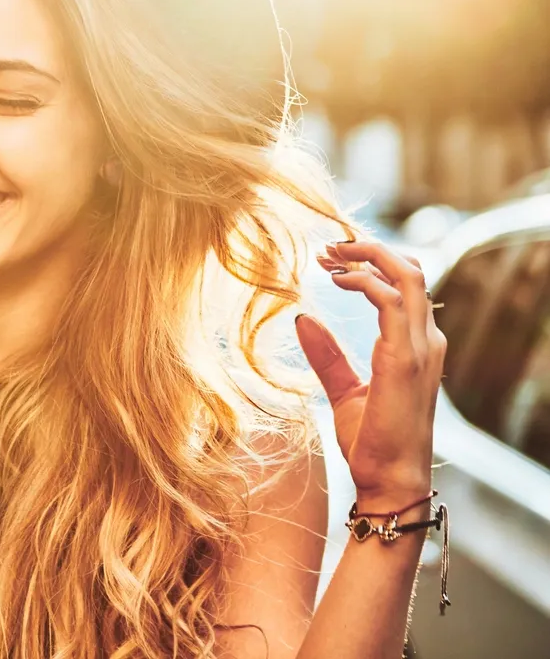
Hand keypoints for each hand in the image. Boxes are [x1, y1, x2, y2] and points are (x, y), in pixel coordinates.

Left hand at [296, 239, 447, 507]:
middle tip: (328, 248)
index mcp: (416, 346)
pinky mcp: (406, 361)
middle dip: (370, 251)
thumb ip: (327, 356)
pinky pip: (393, 303)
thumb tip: (303, 319)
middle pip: (411, 271)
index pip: (406, 284)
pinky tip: (338, 280)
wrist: (389, 481)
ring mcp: (422, 350)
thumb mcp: (344, 392)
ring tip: (329, 256)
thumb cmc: (372, 443)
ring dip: (367, 258)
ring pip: (407, 277)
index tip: (331, 260)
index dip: (372, 263)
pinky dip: (366, 282)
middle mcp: (427, 342)